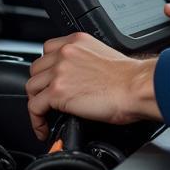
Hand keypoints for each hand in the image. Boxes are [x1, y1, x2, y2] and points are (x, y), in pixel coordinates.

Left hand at [25, 32, 161, 140]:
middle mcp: (66, 52)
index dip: (47, 68)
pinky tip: (44, 128)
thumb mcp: (105, 56)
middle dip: (41, 86)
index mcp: (77, 41)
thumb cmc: (131, 78)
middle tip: (48, 100)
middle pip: (36, 69)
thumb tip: (79, 77)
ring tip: (45, 116)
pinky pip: (34, 108)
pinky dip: (36, 121)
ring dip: (37, 103)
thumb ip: (85, 61)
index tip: (50, 79)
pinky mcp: (57, 91)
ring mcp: (59, 71)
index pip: (48, 50)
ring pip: (31, 88)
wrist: (137, 87)